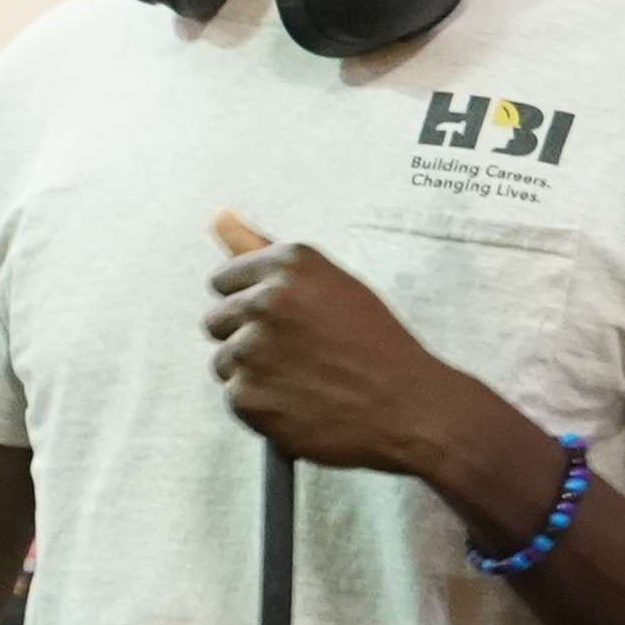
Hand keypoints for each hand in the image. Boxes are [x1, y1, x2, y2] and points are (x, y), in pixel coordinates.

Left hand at [204, 215, 521, 498]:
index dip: (253, 304)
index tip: (283, 321)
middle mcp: (265, 300)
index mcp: (290, 264)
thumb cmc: (375, 344)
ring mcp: (252, 349)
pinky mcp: (247, 396)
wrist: (408, 408)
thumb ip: (266, 252)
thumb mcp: (332, 284)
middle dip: (246, 337)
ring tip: (302, 381)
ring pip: (223, 361)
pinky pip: (234, 397)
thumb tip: (218, 215)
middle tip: (296, 355)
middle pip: (216, 320)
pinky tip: (300, 405)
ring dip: (252, 374)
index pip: (225, 281)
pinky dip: (261, 407)